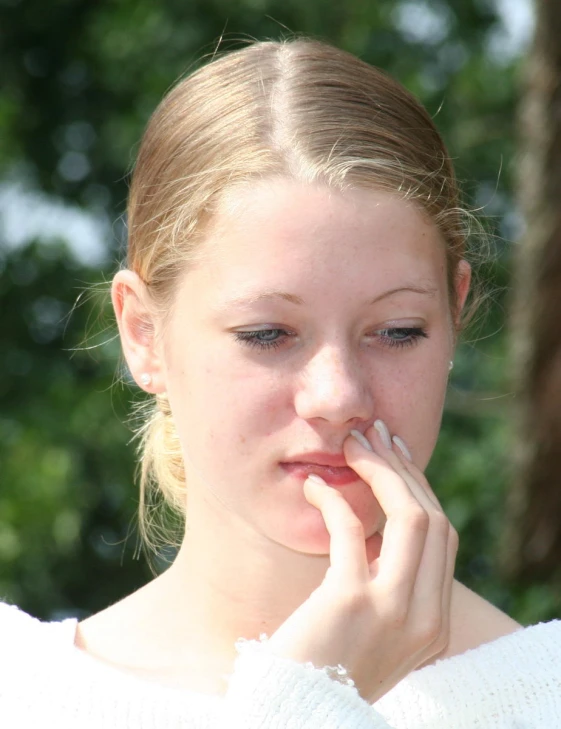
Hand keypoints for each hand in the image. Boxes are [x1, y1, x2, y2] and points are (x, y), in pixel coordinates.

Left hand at [267, 421, 457, 703]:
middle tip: (374, 435)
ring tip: (352, 445)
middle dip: (404, 468)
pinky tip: (312, 487)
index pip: (442, 536)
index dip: (420, 488)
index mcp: (433, 622)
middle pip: (433, 519)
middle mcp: (426, 617)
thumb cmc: (321, 666)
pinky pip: (352, 531)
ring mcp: (394, 611)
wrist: (293, 715)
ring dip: (380, 472)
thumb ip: (386, 585)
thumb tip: (375, 526)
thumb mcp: (371, 629)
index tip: (396, 455)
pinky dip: (332, 500)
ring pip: (411, 517)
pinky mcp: (352, 603)